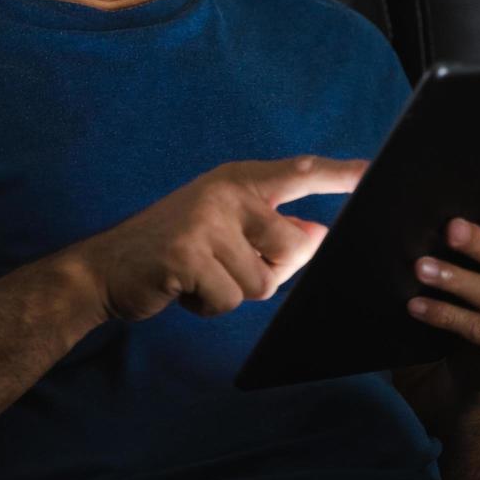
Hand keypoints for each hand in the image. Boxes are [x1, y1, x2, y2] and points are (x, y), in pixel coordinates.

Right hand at [66, 156, 365, 322]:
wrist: (104, 268)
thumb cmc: (172, 250)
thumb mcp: (222, 229)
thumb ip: (269, 230)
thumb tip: (316, 235)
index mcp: (237, 180)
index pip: (300, 174)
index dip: (340, 173)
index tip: (375, 173)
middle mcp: (225, 193)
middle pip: (293, 246)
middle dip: (270, 270)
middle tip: (225, 266)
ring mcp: (206, 222)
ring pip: (262, 281)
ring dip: (233, 292)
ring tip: (199, 276)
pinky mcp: (189, 256)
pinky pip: (229, 299)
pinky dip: (209, 307)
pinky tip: (183, 289)